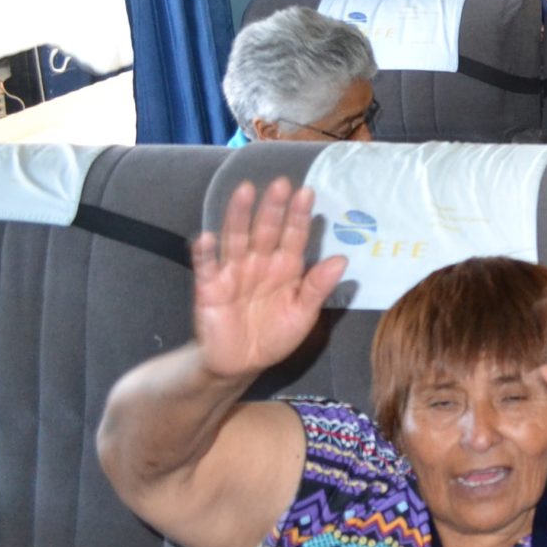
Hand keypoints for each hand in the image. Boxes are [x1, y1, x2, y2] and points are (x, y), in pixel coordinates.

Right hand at [191, 179, 346, 381]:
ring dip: (239, 216)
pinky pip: (207, 268)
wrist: (241, 364)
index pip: (294, 237)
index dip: (299, 216)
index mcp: (285, 267)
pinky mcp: (209, 289)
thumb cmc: (274, 334)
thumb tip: (341, 260)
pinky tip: (206, 237)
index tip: (307, 192)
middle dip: (272, 208)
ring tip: (245, 191)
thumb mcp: (302, 314)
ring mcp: (233, 273)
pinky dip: (205, 253)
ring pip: (236, 239)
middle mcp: (259, 263)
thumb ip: (317, 287)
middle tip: (280, 183)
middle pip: (266, 231)